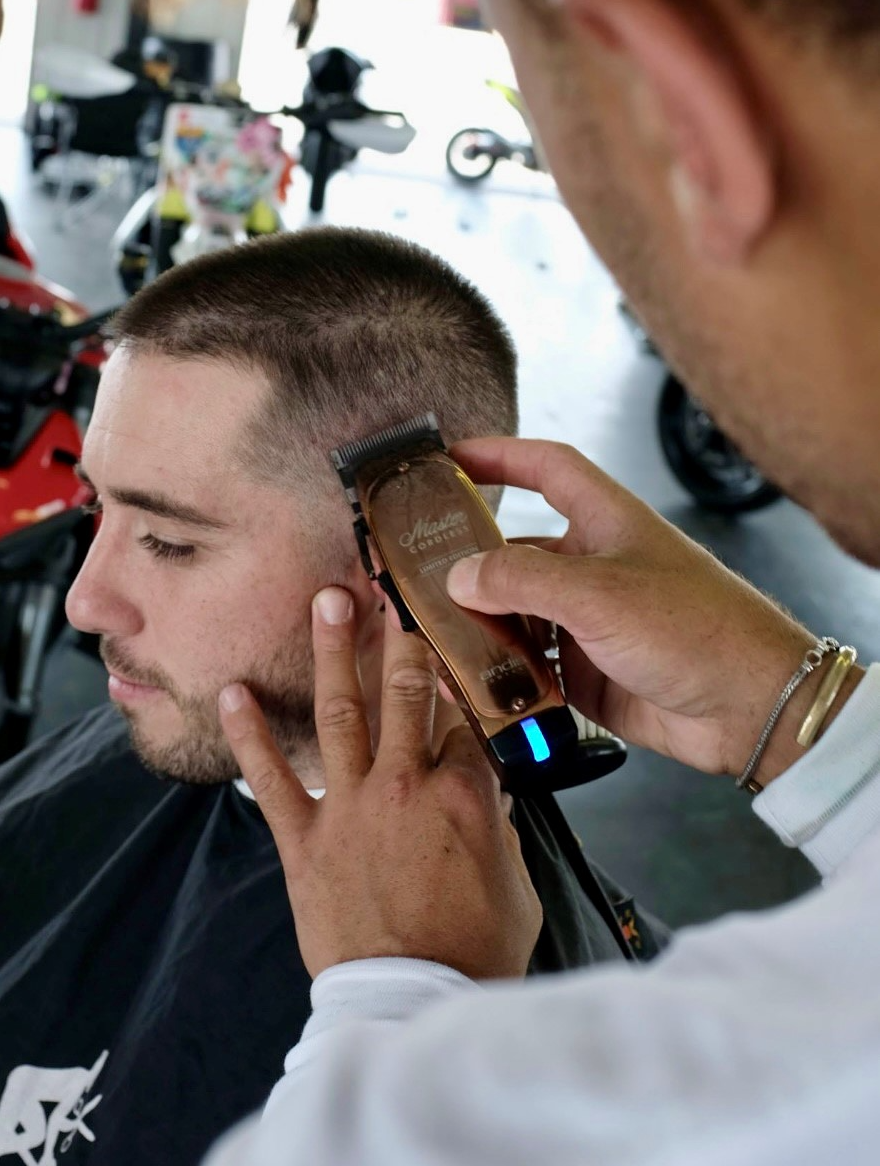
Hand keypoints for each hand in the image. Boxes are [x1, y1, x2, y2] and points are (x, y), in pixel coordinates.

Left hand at [218, 590, 542, 980]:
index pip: (465, 719)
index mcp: (465, 796)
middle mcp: (405, 787)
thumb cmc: (472, 953)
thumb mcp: (515, 885)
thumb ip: (498, 828)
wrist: (412, 1004)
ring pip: (341, 712)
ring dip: (332, 652)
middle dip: (399, 633)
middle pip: (405, 692)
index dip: (460, 676)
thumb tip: (485, 791)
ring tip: (324, 600)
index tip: (453, 637)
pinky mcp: (304, 839)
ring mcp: (350, 808)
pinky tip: (231, 693)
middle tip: (389, 583)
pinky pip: (270, 778)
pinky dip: (249, 735)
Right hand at [446, 438, 823, 783]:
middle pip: (513, 552)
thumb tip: (458, 577)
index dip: (497, 455)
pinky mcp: (585, 672)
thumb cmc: (699, 629)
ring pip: (513, 615)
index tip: (448, 458)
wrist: (751, 709)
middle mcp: (592, 566)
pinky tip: (469, 684)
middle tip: (414, 574)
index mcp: (605, 521)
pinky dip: (498, 675)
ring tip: (432, 637)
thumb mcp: (599, 593)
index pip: (544, 468)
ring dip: (477, 627)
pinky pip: (527, 667)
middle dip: (466, 564)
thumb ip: (520, 581)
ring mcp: (587, 621)